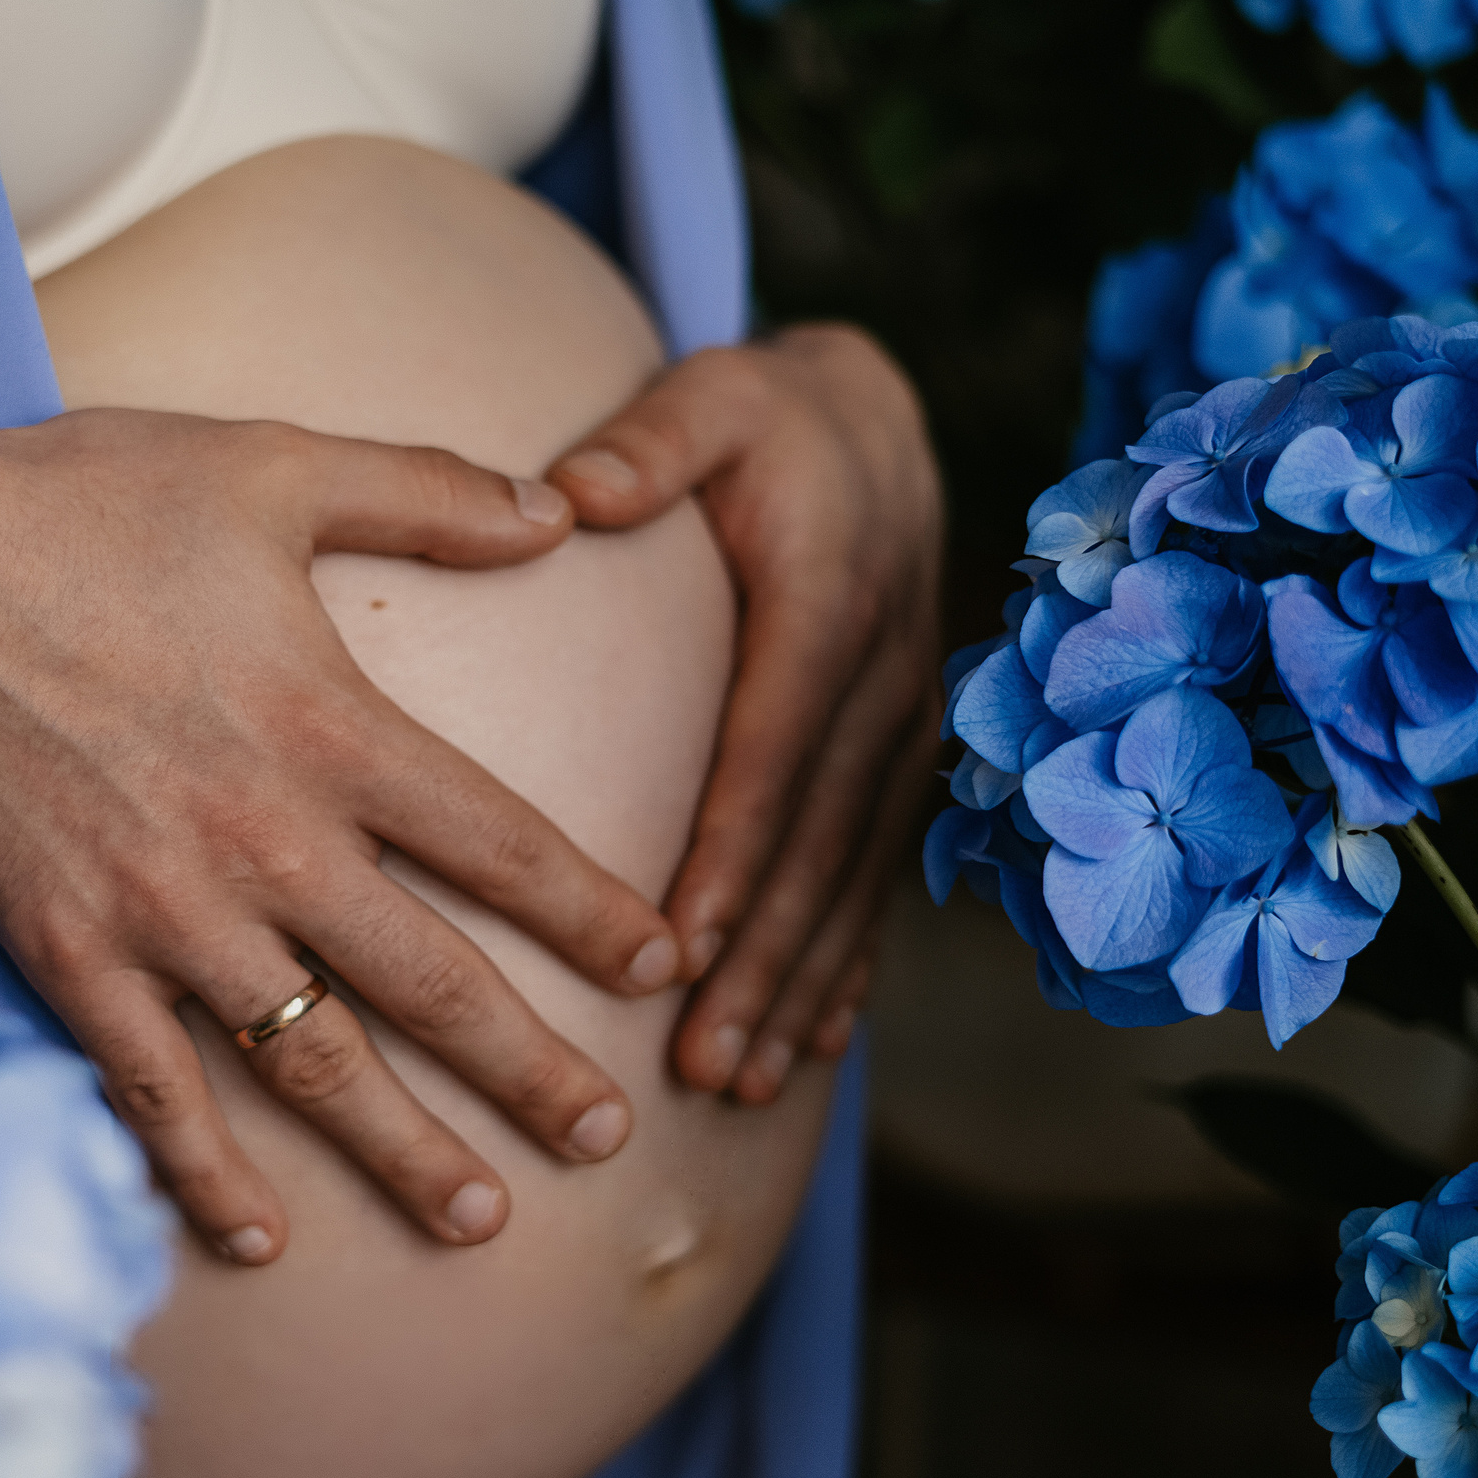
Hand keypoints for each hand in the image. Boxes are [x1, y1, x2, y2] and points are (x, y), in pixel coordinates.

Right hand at [0, 280, 678, 1263]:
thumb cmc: (76, 506)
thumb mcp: (271, 466)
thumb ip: (426, 495)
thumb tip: (559, 510)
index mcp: (332, 729)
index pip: (502, 846)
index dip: (594, 915)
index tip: (663, 969)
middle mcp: (268, 843)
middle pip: (432, 984)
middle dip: (530, 1071)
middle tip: (607, 1141)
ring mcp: (166, 915)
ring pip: (311, 1060)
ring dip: (401, 1148)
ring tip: (480, 1217)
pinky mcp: (67, 956)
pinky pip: (154, 1090)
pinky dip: (208, 1171)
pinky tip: (263, 1237)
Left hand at [549, 324, 945, 1102]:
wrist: (871, 426)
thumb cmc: (764, 421)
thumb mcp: (712, 399)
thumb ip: (649, 443)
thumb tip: (572, 493)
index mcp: (830, 609)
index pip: (776, 750)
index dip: (732, 852)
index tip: (677, 945)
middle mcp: (886, 683)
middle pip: (817, 844)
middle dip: (759, 960)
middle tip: (698, 1060)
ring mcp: (905, 731)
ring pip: (853, 878)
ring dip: (800, 983)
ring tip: (741, 1078)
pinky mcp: (904, 761)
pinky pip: (878, 875)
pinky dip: (848, 961)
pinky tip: (814, 1041)